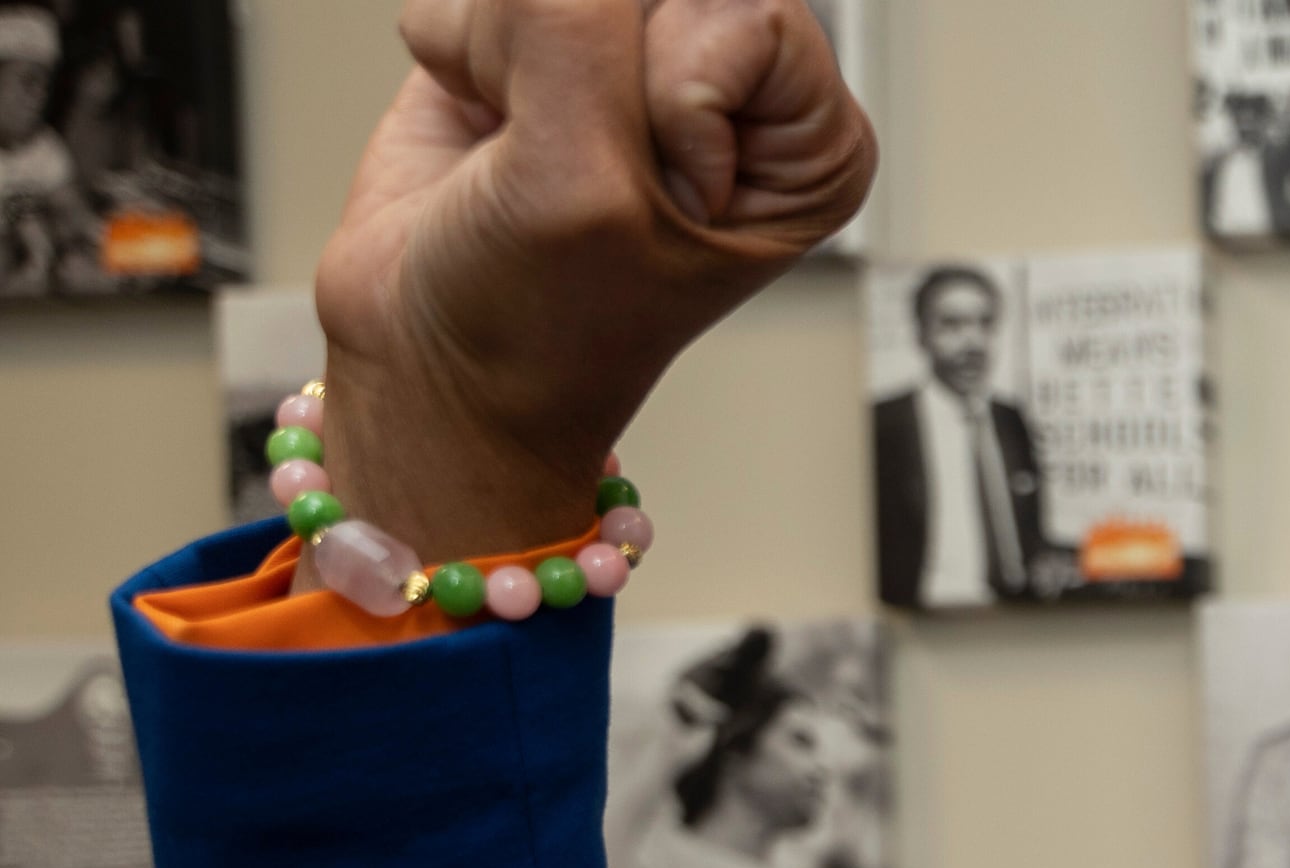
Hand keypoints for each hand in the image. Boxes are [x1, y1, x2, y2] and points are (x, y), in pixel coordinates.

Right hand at [310, 0, 874, 562]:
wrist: (433, 365)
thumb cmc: (545, 321)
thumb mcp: (585, 185)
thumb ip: (575, 30)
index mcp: (811, 143)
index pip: (749, 11)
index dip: (672, 92)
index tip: (656, 195)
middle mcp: (738, 93)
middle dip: (577, 63)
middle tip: (570, 165)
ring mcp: (632, 61)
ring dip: (503, 54)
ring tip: (520, 153)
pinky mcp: (536, 44)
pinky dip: (455, 49)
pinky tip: (480, 128)